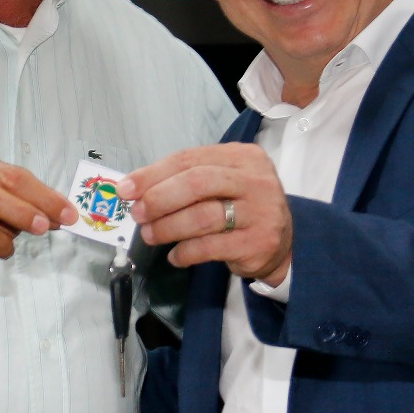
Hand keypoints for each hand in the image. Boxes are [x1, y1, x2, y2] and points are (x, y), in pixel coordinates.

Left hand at [118, 143, 291, 282]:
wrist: (286, 241)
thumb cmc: (243, 206)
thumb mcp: (223, 182)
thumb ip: (186, 180)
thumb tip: (136, 189)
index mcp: (242, 156)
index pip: (189, 158)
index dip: (153, 174)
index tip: (127, 189)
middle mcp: (255, 180)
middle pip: (196, 183)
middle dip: (159, 198)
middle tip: (137, 213)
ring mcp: (260, 212)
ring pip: (202, 217)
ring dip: (168, 227)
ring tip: (151, 235)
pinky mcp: (258, 243)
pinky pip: (210, 247)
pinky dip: (185, 252)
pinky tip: (175, 255)